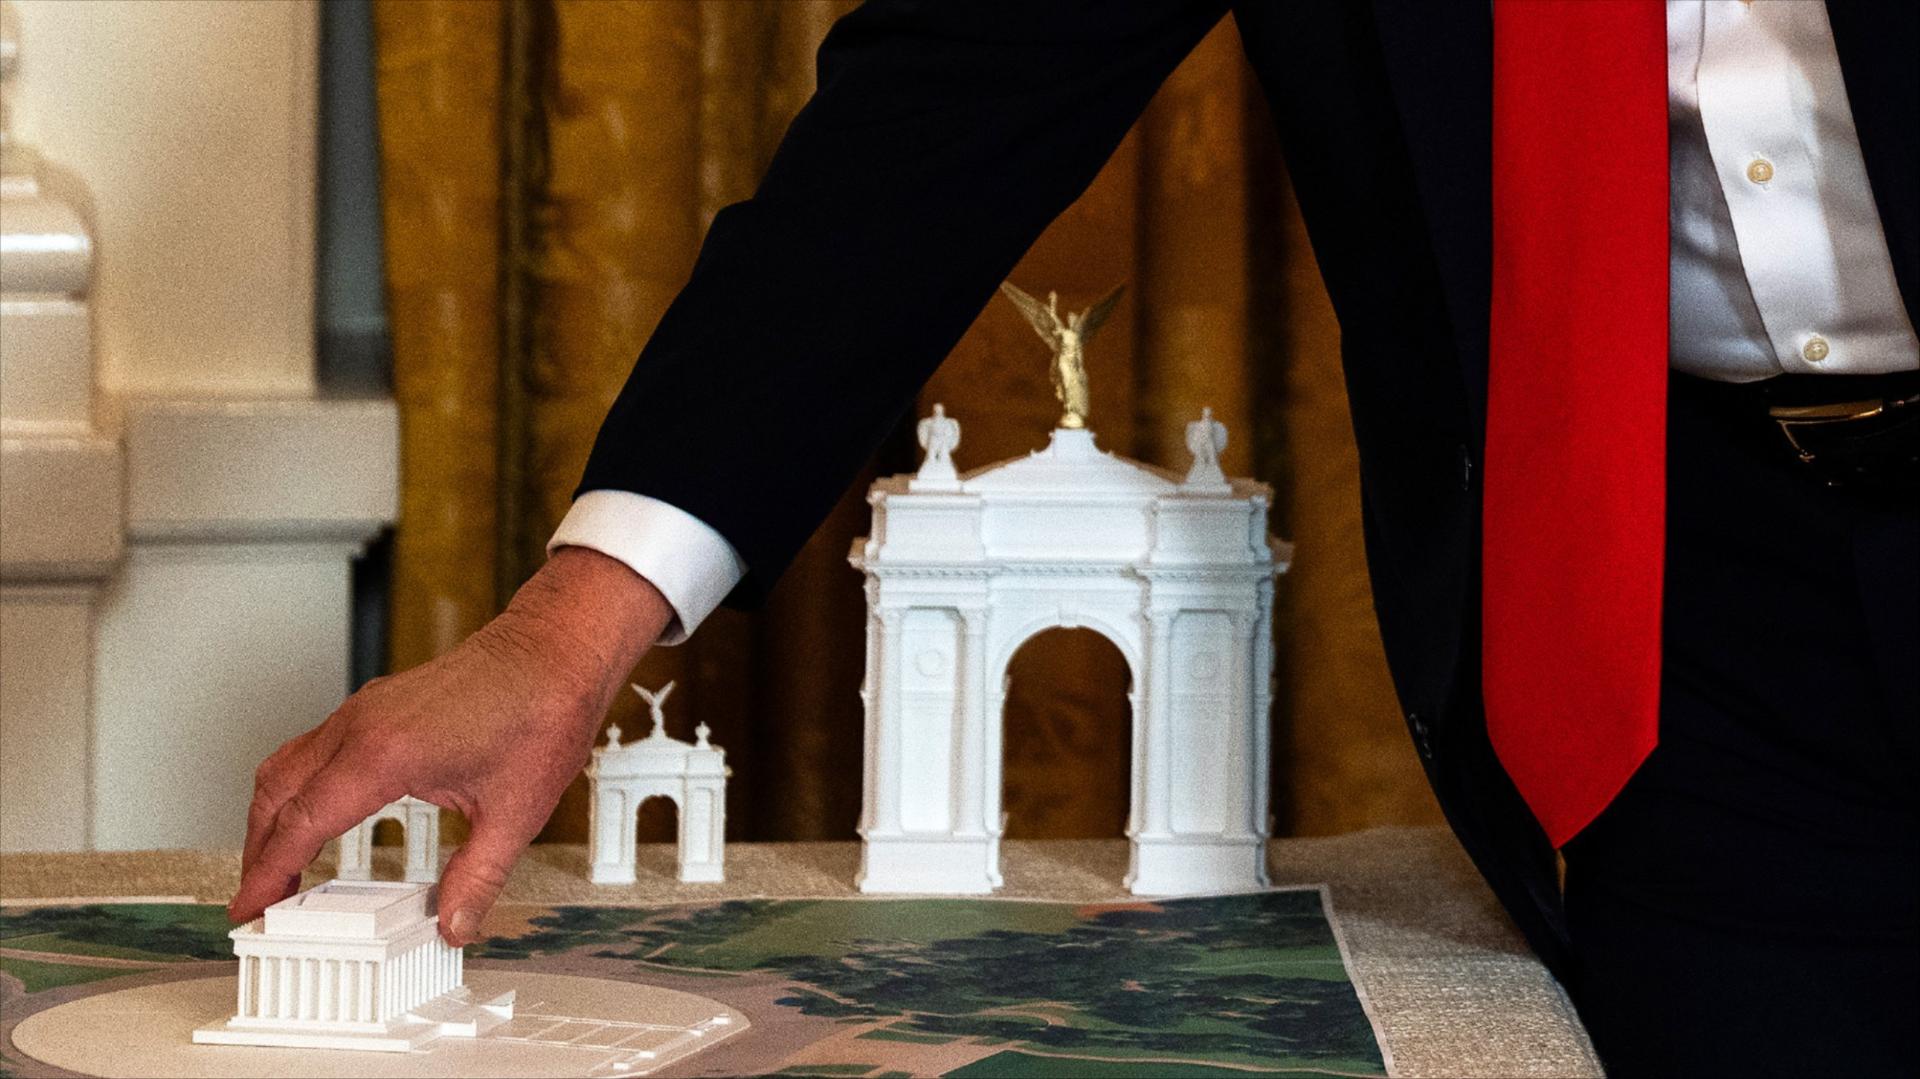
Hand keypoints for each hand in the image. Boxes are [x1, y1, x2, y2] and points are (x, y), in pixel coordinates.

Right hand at [228, 547, 673, 944]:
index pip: (301, 823)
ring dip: (272, 818)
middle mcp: (362, 726)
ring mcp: (364, 710)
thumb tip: (453, 924)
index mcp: (385, 753)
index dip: (267, 874)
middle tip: (256, 902)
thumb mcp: (516, 813)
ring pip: (287, 767)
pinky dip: (297, 789)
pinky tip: (316, 817)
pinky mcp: (375, 705)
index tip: (247, 910)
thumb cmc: (541, 710)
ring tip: (277, 869)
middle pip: (277, 795)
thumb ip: (478, 877)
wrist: (555, 650)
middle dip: (258, 853)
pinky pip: (313, 749)